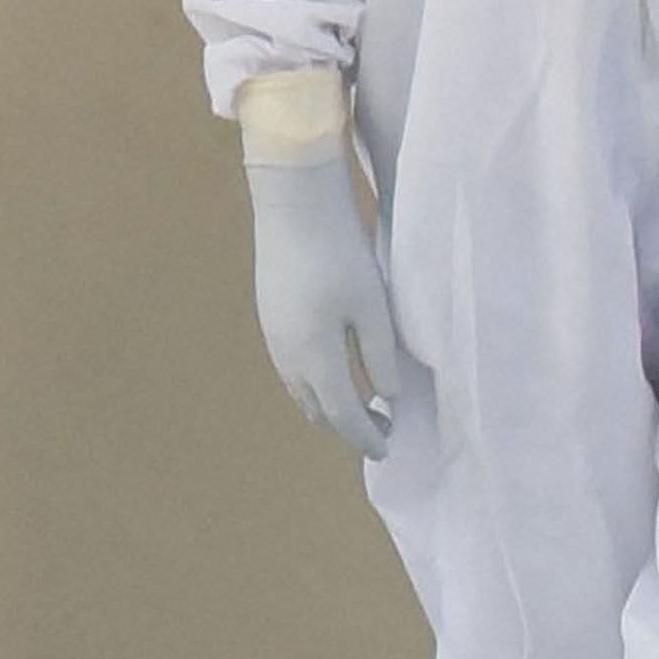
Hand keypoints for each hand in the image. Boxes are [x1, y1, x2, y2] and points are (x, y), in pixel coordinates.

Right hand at [245, 143, 405, 457]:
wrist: (294, 210)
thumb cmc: (340, 257)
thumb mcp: (373, 310)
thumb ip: (380, 357)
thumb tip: (388, 398)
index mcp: (315, 358)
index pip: (343, 414)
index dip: (366, 435)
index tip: (388, 449)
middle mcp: (287, 356)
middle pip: (316, 409)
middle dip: (347, 426)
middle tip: (380, 430)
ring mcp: (273, 337)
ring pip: (300, 391)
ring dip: (328, 407)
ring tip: (360, 409)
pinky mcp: (270, 318)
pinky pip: (291, 370)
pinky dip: (314, 386)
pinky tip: (333, 376)